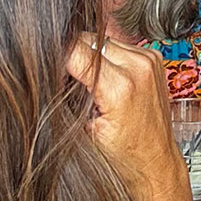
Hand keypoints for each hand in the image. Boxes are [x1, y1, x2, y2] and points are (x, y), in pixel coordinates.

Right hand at [63, 33, 186, 200]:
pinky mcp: (152, 58)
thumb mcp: (85, 128)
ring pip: (100, 40)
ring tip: (91, 84)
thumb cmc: (123, 154)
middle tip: (68, 82)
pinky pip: (117, 46)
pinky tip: (107, 80)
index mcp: (120, 86)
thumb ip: (69, 94)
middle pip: (86, 40)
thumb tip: (49, 66)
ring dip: (90, 56)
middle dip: (71, 56)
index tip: (45, 66)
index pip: (74, 50)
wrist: (155, 160)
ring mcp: (148, 60)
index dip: (54, 57)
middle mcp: (138, 67)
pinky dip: (106, 58)